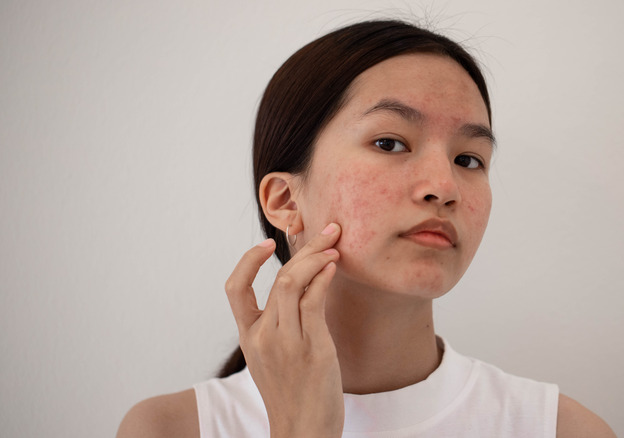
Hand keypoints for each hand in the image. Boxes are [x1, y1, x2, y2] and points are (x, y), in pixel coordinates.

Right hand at [225, 223, 344, 437]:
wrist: (302, 432)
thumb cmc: (294, 395)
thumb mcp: (275, 359)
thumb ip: (281, 326)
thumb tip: (303, 291)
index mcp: (249, 337)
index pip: (234, 289)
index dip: (248, 261)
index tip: (268, 244)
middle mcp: (263, 336)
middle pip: (278, 277)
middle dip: (305, 248)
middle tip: (328, 229)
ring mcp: (286, 342)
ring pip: (293, 283)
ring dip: (317, 257)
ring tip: (336, 245)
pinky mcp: (311, 348)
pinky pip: (314, 301)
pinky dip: (323, 277)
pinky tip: (334, 266)